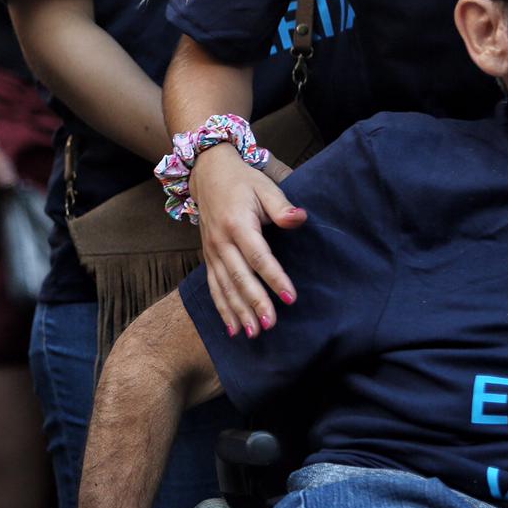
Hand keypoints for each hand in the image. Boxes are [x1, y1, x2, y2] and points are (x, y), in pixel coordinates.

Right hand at [188, 144, 307, 338]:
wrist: (207, 173)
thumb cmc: (242, 181)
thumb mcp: (264, 187)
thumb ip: (281, 206)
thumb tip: (300, 218)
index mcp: (237, 224)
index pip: (258, 256)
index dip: (274, 278)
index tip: (290, 297)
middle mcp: (221, 241)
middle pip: (239, 277)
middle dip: (254, 302)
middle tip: (270, 324)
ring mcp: (211, 252)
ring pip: (224, 287)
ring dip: (238, 311)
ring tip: (252, 333)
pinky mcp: (208, 258)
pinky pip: (214, 287)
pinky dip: (222, 309)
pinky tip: (232, 329)